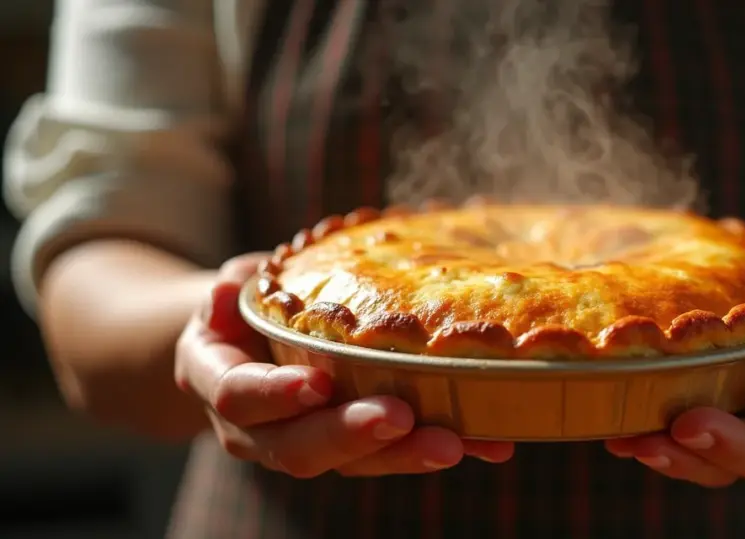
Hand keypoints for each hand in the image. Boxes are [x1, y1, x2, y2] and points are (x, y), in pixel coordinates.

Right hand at [174, 253, 513, 477]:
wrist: (246, 343)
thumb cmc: (244, 305)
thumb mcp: (234, 287)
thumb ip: (236, 288)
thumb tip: (228, 289)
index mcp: (220, 383)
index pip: (241, 397)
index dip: (277, 395)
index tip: (316, 384)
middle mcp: (258, 429)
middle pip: (300, 448)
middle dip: (352, 435)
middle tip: (401, 417)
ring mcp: (306, 443)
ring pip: (351, 463)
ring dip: (405, 454)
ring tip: (456, 442)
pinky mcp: (353, 447)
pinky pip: (392, 453)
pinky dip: (439, 447)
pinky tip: (490, 443)